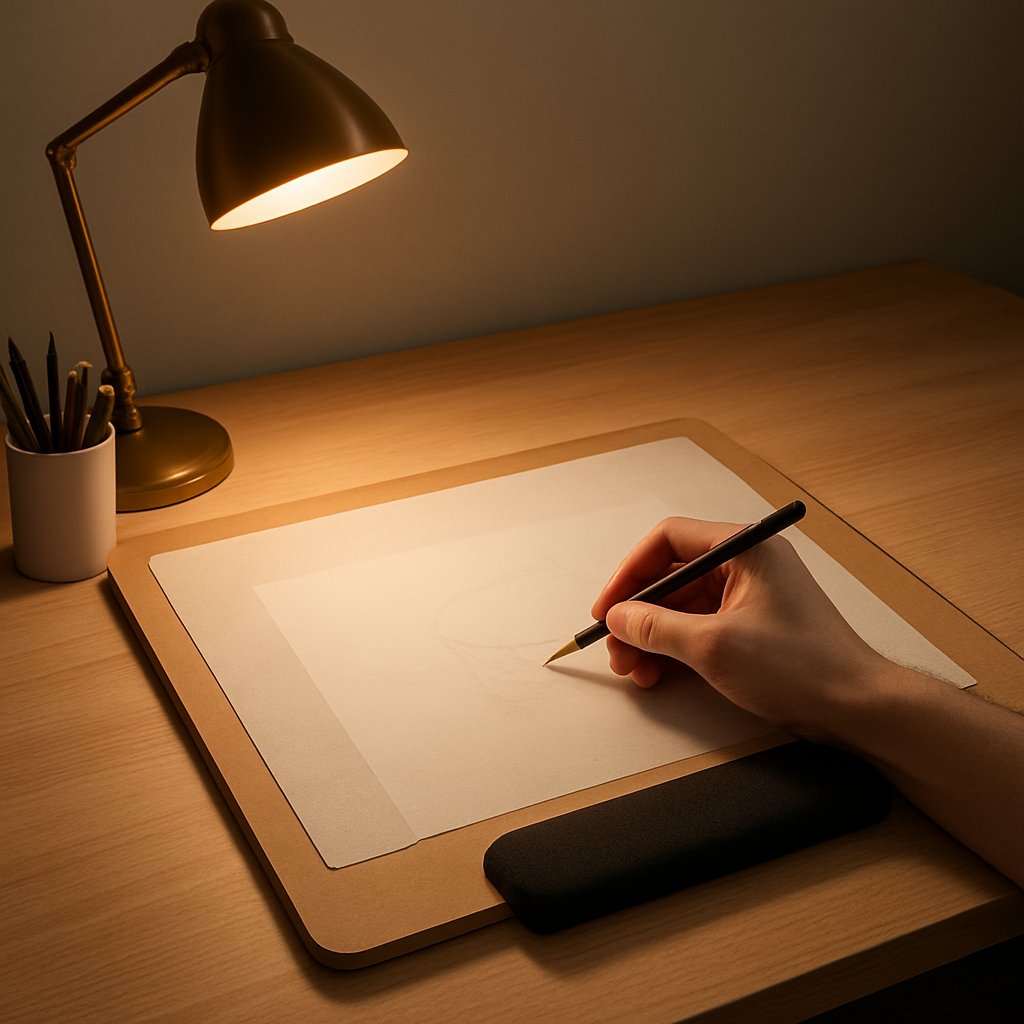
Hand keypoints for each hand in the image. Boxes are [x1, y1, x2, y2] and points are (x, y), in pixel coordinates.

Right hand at [591, 516, 887, 740]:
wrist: (857, 708)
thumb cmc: (806, 667)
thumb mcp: (714, 646)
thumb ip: (657, 628)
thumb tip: (620, 618)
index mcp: (746, 549)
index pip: (669, 540)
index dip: (630, 572)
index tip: (610, 606)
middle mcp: (747, 566)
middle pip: (672, 576)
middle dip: (638, 614)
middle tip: (617, 645)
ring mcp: (749, 598)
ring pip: (681, 607)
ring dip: (652, 636)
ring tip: (634, 668)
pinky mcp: (751, 628)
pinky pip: (698, 628)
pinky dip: (674, 649)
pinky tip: (658, 673)